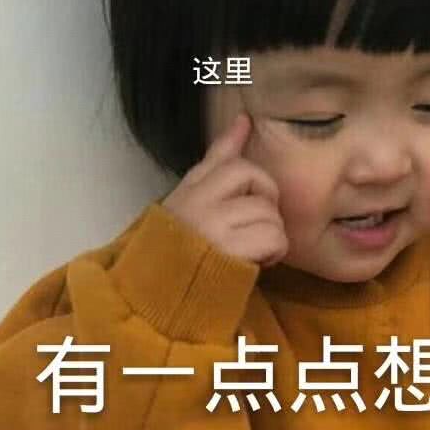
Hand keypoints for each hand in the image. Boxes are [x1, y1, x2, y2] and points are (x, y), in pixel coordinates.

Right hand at [161, 112, 287, 267]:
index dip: (234, 140)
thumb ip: (212, 170)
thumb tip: (241, 122)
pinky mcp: (228, 250)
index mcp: (185, 195)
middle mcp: (196, 203)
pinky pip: (273, 236)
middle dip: (265, 200)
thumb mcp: (185, 215)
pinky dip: (273, 252)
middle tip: (254, 227)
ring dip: (270, 234)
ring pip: (268, 210)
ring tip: (252, 252)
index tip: (246, 121)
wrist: (156, 307)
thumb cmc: (175, 264)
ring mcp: (211, 224)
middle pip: (252, 175)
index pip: (215, 158)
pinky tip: (256, 264)